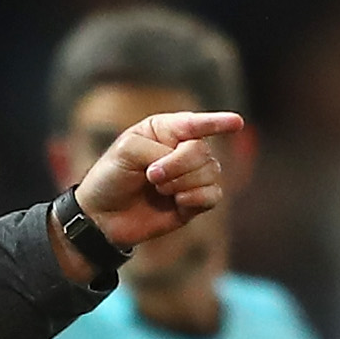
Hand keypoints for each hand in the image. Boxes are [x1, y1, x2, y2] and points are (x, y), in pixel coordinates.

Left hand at [70, 109, 248, 258]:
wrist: (102, 216)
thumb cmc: (111, 177)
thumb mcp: (127, 151)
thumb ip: (159, 150)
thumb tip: (186, 167)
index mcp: (165, 130)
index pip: (195, 123)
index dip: (216, 122)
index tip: (236, 122)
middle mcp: (182, 150)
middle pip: (201, 151)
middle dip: (177, 165)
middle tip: (151, 176)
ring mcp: (190, 176)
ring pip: (211, 172)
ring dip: (182, 183)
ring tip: (158, 189)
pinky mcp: (194, 202)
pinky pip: (213, 196)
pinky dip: (195, 198)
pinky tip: (177, 203)